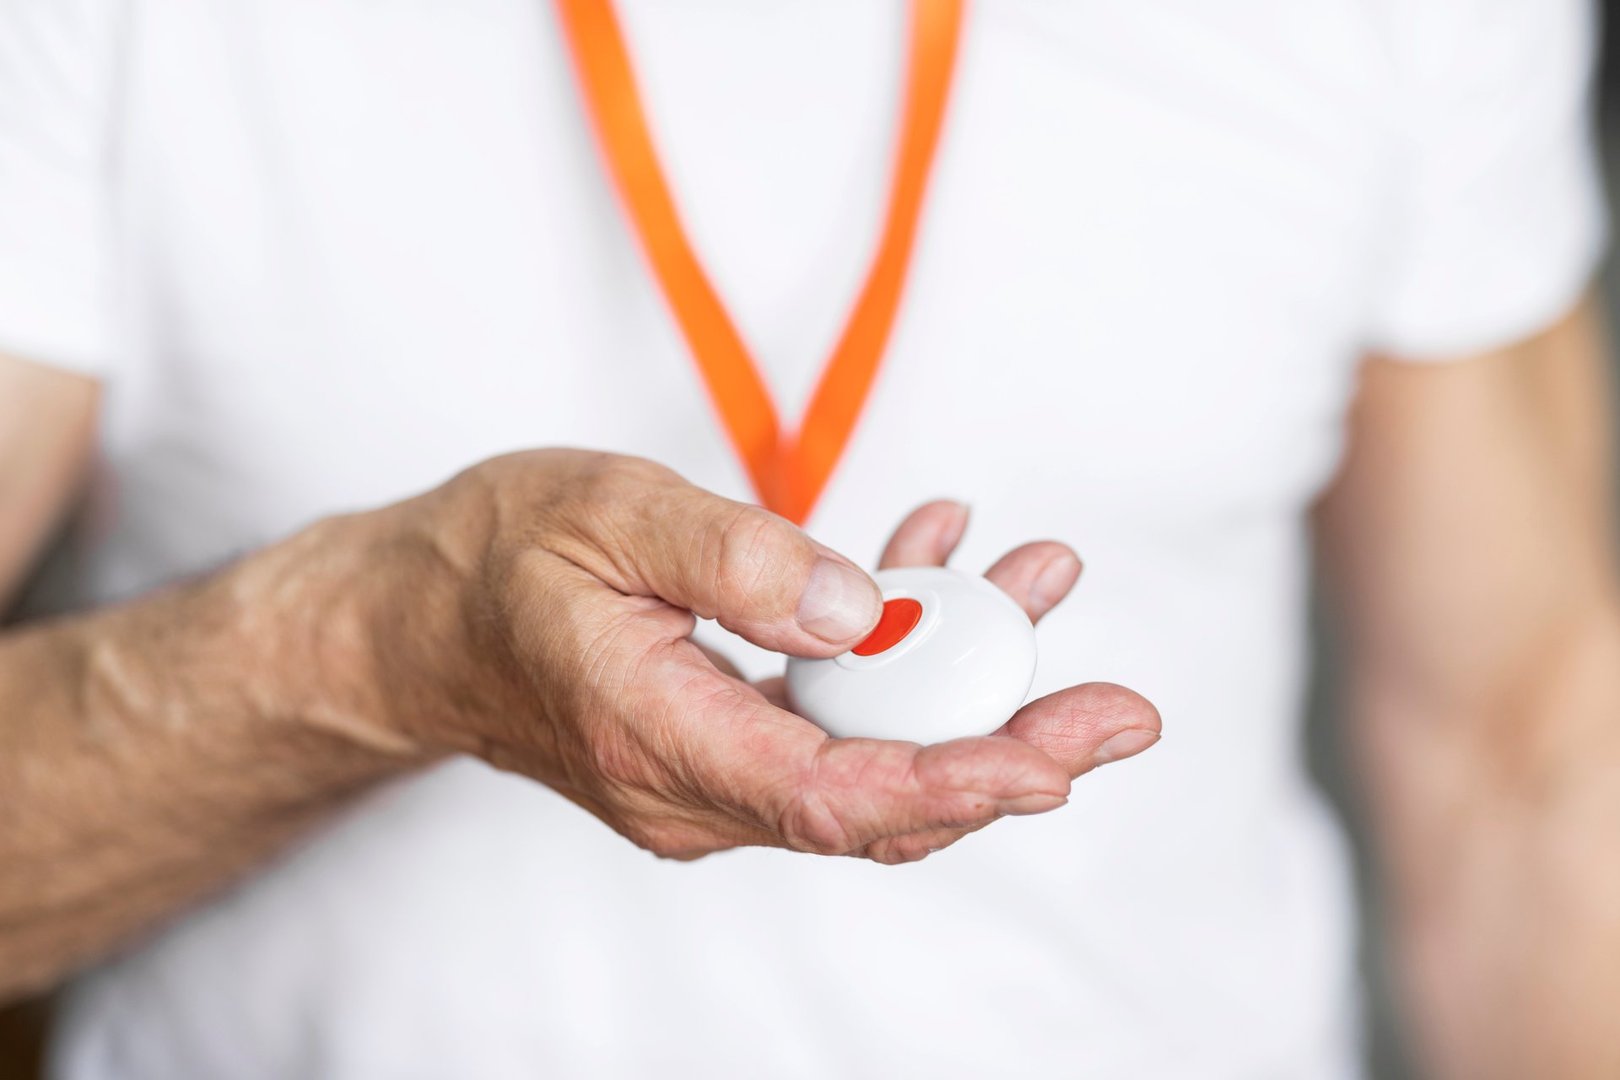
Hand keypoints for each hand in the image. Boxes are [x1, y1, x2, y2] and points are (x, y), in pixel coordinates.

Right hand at [343, 450, 1158, 862]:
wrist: (417, 623)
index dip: (958, 783)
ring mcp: (716, 774)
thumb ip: (733, 557)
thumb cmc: (492, 561)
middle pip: (882, 799)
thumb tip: (858, 607)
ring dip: (967, 678)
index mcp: (657, 739)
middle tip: (1123, 708)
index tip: (1061, 758)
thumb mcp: (604, 514)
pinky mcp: (729, 742)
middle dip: (1012, 750)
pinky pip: (837, 716)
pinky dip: (898, 649)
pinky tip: (933, 550)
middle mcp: (695, 786)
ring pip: (874, 754)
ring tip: (1040, 576)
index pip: (833, 797)